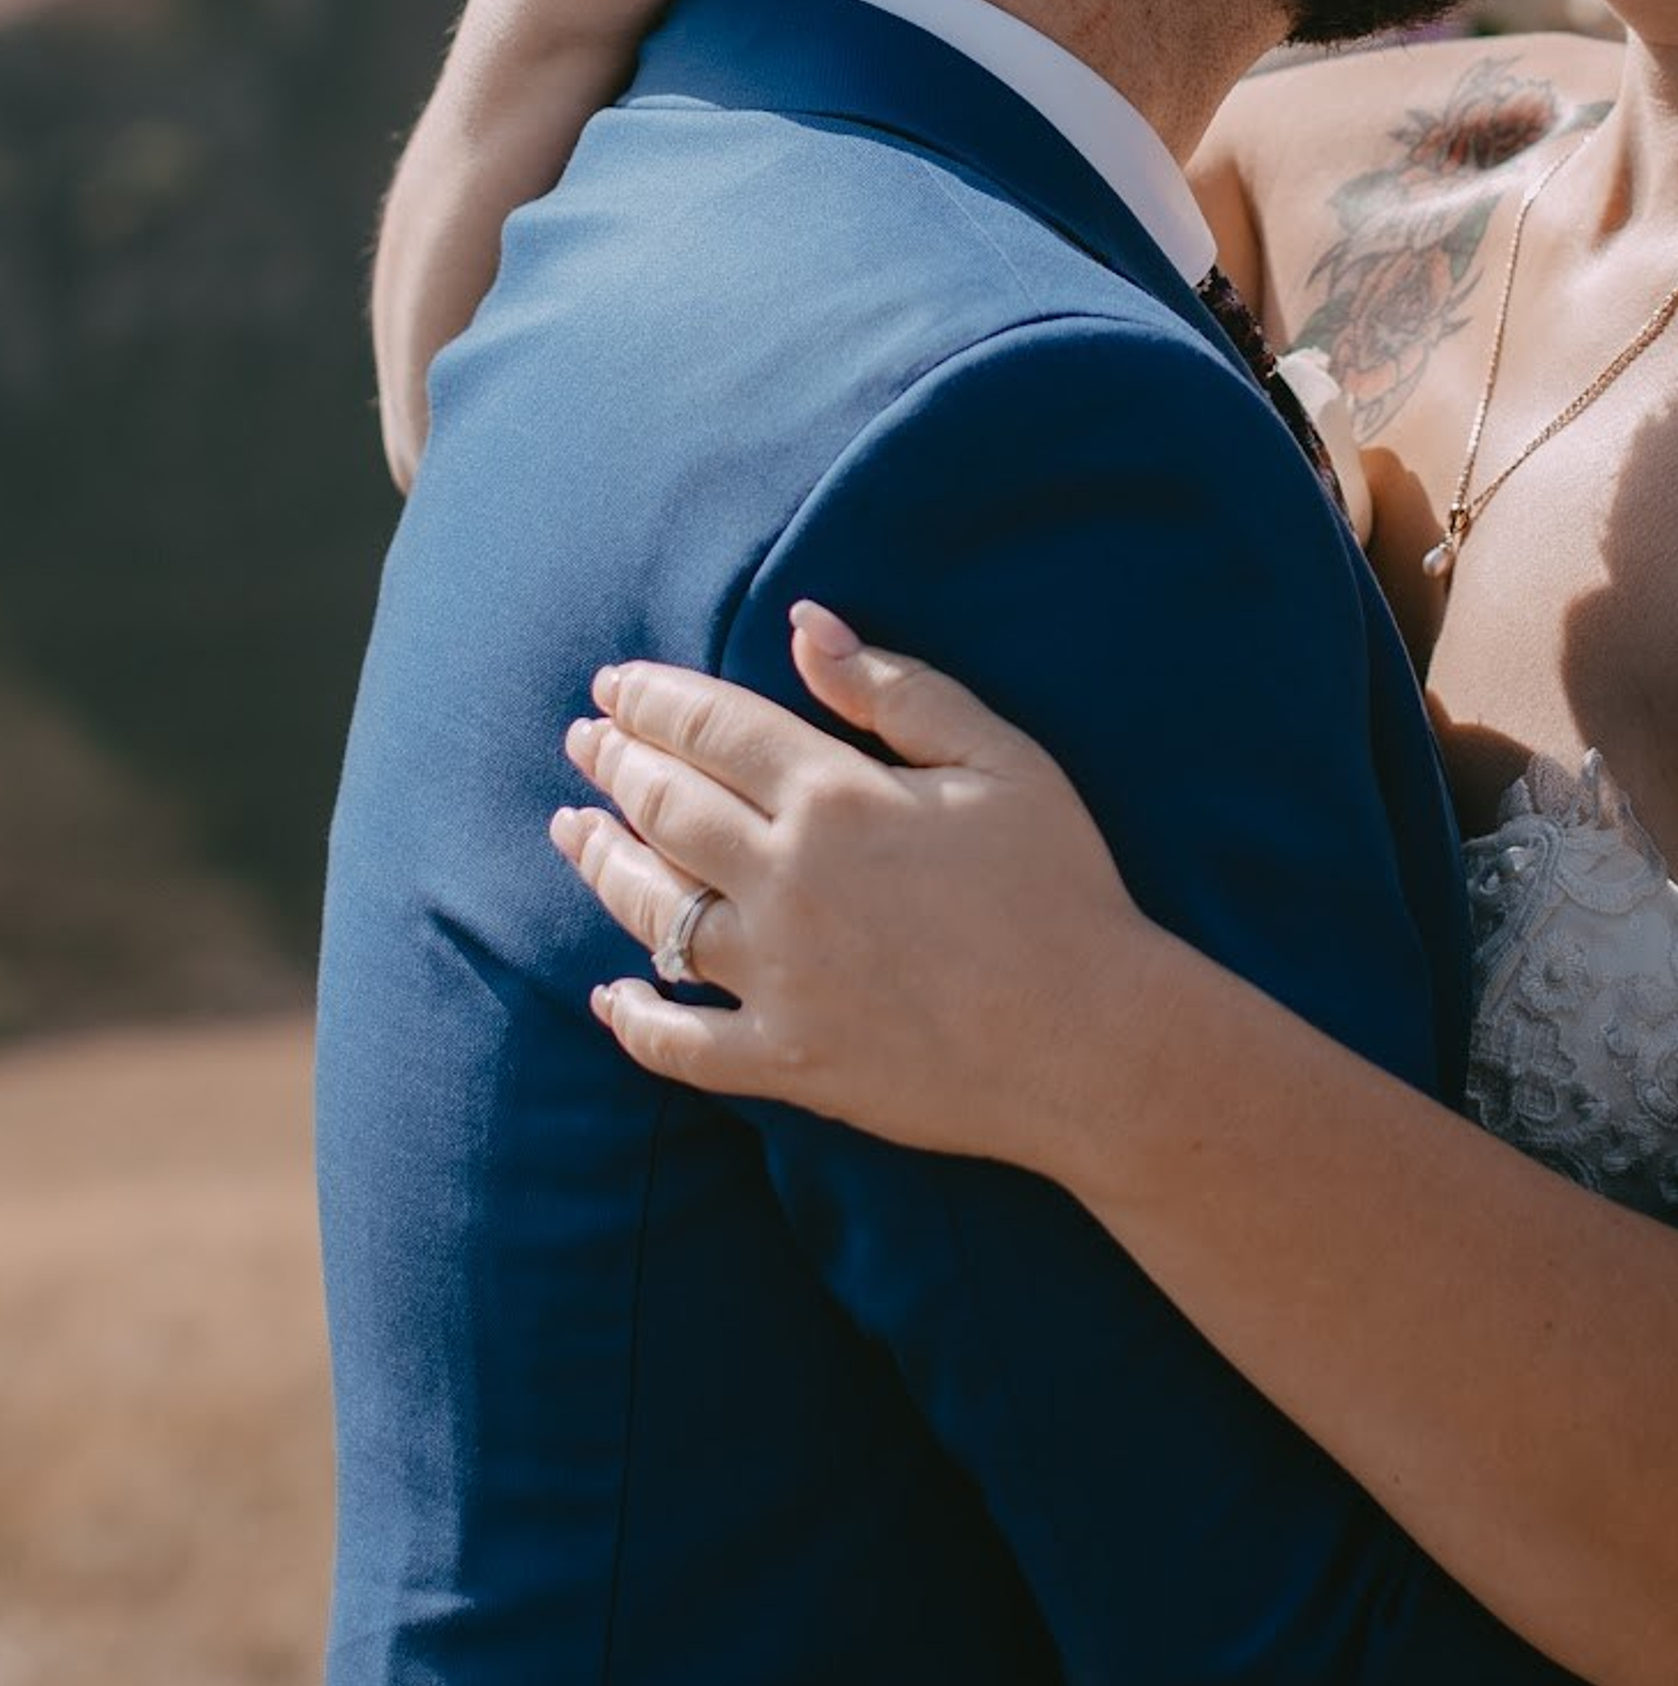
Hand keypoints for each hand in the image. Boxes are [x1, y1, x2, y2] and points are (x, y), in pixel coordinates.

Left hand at [551, 605, 1159, 1168]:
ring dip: (602, 863)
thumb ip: (896, 689)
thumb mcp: (1000, 758)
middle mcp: (787, 883)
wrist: (1095, 1042)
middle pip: (666, 809)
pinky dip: (635, 1016)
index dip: (653, 701)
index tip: (615, 685)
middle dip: (616, 764)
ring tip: (573, 830)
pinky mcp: (786, 1062)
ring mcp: (777, 979)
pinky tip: (609, 991)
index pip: (712, 729)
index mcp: (837, 797)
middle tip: (584, 741)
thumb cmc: (1062, 886)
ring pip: (652, 912)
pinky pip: (679, 1042)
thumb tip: (806, 623)